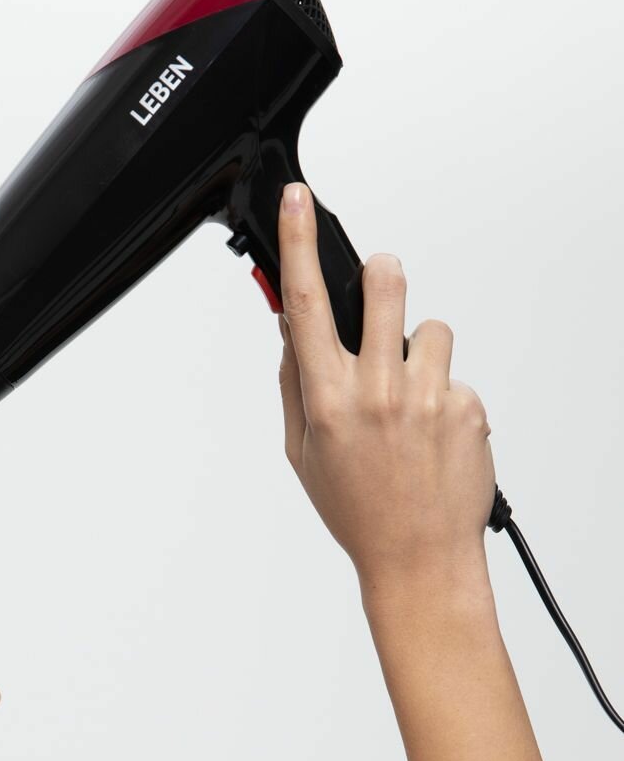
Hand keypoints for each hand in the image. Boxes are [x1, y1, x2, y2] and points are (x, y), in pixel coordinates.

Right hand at [276, 184, 495, 590]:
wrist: (419, 558)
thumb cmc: (359, 510)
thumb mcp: (304, 453)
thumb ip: (296, 385)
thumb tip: (292, 331)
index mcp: (327, 400)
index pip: (306, 305)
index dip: (297, 244)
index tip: (298, 202)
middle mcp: (376, 392)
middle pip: (386, 284)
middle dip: (384, 276)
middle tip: (383, 298)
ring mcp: (426, 398)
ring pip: (430, 328)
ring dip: (420, 353)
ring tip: (412, 403)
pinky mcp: (467, 408)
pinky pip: (455, 375)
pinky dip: (446, 397)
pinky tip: (435, 436)